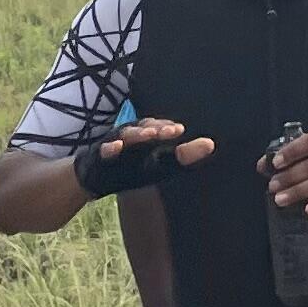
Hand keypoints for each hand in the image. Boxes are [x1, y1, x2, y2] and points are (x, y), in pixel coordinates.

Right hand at [74, 117, 210, 197]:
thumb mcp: (159, 166)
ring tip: (150, 134)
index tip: (181, 130)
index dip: (168, 129)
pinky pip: (104, 151)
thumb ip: (183, 156)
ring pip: (126, 135)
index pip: (160, 130)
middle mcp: (132, 137)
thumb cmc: (132, 167)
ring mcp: (115, 144)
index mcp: (147, 138)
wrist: (96, 178)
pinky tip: (117, 147)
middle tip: (173, 131)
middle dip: (158, 129)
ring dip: (138, 134)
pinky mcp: (99, 157)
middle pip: (145, 129)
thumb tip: (210, 144)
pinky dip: (110, 148)